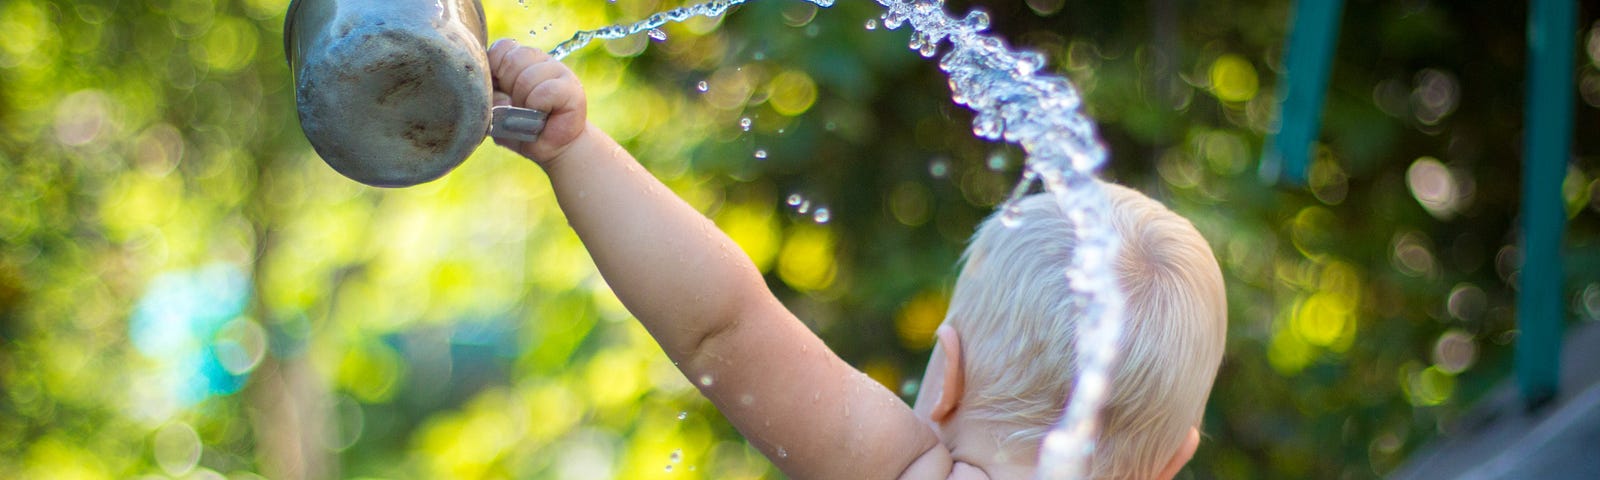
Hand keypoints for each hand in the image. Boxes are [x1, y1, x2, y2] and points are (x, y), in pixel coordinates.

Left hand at [487, 38, 587, 164]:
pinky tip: (543, 115)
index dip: (495, 68)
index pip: (502, 48)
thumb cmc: (524, 128)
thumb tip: (497, 96)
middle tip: (519, 106)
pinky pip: (544, 92)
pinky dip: (537, 107)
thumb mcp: (497, 114)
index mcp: (521, 59)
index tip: (501, 90)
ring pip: (527, 78)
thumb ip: (489, 100)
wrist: (555, 148)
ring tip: (532, 114)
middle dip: (509, 88)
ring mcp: (558, 70)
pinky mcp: (572, 88)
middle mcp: (541, 60)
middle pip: (512, 60)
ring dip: (524, 102)